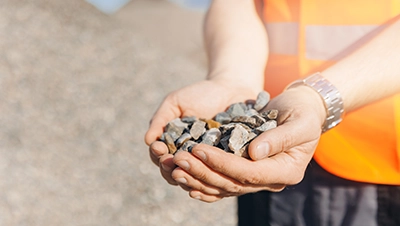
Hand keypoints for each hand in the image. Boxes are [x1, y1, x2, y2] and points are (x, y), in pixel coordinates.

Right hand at [145, 79, 259, 185]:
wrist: (231, 89)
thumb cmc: (200, 94)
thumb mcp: (176, 103)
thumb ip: (160, 119)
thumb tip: (147, 140)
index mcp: (175, 146)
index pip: (161, 158)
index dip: (158, 156)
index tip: (159, 148)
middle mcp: (190, 158)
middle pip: (174, 173)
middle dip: (169, 168)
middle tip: (169, 160)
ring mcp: (208, 163)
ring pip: (194, 178)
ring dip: (187, 175)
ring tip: (185, 164)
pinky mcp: (227, 163)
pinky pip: (217, 173)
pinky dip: (210, 174)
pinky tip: (207, 168)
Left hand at [170, 86, 326, 201]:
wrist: (301, 110)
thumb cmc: (303, 112)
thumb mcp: (300, 122)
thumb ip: (280, 138)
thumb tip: (254, 153)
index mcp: (286, 171)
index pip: (250, 173)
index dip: (223, 164)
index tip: (200, 150)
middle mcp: (271, 180)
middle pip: (232, 183)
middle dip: (203, 171)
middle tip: (178, 159)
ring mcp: (258, 179)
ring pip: (223, 186)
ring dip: (197, 178)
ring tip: (174, 167)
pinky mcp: (246, 172)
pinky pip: (222, 183)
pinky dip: (203, 182)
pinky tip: (185, 179)